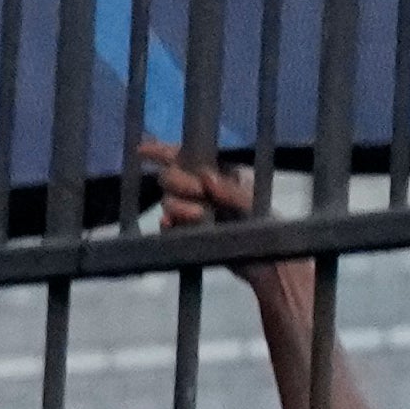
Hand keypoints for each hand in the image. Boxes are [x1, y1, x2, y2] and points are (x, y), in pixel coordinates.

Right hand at [140, 140, 261, 229]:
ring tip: (198, 215)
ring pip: (169, 201)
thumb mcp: (252, 202)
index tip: (144, 151)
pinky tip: (171, 226)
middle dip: (179, 181)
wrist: (264, 258)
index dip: (163, 150)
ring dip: (178, 206)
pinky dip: (168, 224)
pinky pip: (168, 224)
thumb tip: (206, 176)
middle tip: (197, 191)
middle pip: (172, 177)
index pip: (186, 156)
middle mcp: (202, 188)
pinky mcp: (187, 231)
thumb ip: (231, 190)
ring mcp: (193, 209)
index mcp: (219, 172)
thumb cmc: (265, 222)